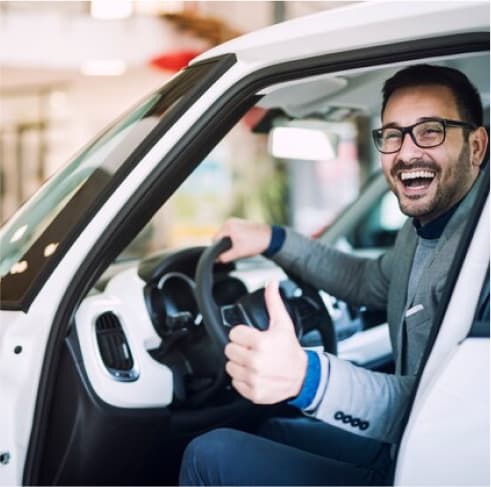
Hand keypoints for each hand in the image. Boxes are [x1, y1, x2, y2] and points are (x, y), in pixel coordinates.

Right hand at [214, 218, 270, 262]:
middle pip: (220, 236)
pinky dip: (235, 238)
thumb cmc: (255, 243)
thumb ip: (225, 257)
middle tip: (235, 250)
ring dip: (230, 242)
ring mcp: (235, 221)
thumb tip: (217, 259)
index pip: (215, 239)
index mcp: (228, 226)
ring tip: (240, 246)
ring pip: (226, 235)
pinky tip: (243, 242)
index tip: (225, 254)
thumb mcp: (238, 253)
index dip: (218, 249)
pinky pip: (232, 232)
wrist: (270, 237)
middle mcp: (230, 221)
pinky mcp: (240, 223)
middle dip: (225, 245)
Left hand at [224, 281, 307, 403]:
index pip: (234, 333)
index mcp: (261, 343)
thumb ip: (273, 302)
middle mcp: (256, 362)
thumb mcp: (283, 324)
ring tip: (253, 361)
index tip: (251, 337)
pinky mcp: (253, 392)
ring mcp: (254, 378)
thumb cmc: (291, 350)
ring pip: (230, 366)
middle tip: (252, 349)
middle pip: (229, 350)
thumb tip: (271, 283)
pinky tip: (254, 373)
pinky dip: (242, 379)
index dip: (242, 333)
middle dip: (239, 348)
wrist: (303, 377)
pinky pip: (235, 383)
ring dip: (239, 363)